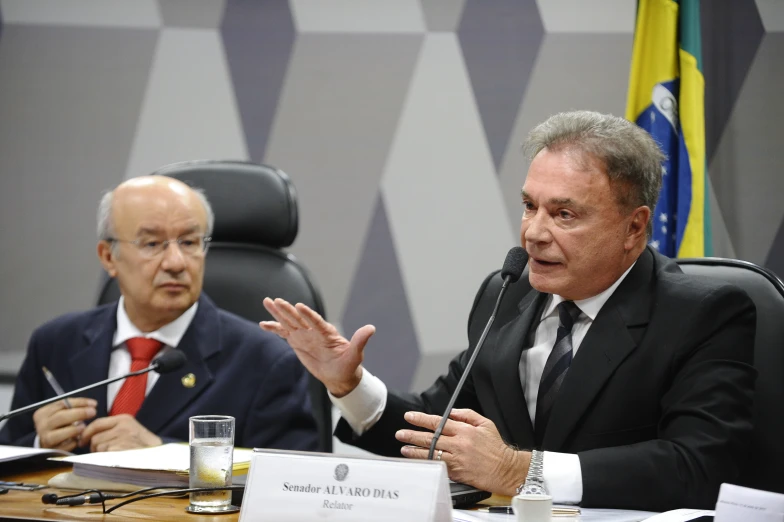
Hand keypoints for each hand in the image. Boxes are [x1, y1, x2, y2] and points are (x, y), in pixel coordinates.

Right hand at [33, 398, 96, 450]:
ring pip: (60, 433)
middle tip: (93, 412)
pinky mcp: (51, 449)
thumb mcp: (60, 413)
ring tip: (84, 427)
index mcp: (43, 413)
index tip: (93, 404)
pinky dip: (74, 442)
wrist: (47, 441)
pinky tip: (79, 438)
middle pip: (61, 417)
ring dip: (75, 429)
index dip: (80, 402)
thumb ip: (71, 408)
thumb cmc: (58, 424)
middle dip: (80, 413)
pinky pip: (65, 445)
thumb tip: (91, 405)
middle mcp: (42, 425)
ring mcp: (45, 438)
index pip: (63, 403)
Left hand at [79, 415, 161, 451]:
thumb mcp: (129, 429)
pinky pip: (103, 455)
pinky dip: (105, 459)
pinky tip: (115, 459)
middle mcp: (123, 426)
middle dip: (93, 446)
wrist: (157, 453)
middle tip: (99, 451)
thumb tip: (88, 435)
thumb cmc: (142, 443)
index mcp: (124, 419)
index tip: (82, 440)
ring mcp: (122, 438)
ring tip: (110, 455)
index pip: (97, 423)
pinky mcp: (120, 450)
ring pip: (98, 447)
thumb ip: (112, 428)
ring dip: (100, 453)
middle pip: (95, 437)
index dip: (86, 433)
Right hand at [260, 297, 375, 396]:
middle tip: (277, 300)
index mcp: (327, 333)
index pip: (316, 321)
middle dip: (288, 310)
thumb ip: (360, 341)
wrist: (340, 375)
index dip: (308, 314)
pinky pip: (284, 333)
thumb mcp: (355, 355)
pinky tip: (263, 324)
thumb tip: (371, 328)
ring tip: (267, 301)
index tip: (299, 306)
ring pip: (289, 322)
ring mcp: (304, 335)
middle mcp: (314, 331)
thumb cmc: (349, 365)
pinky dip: (274, 329)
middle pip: (299, 318)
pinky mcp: (297, 342)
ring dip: (278, 313)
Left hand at [395, 409, 529, 495]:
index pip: (437, 422)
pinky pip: (437, 466)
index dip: (421, 419)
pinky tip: (419, 461)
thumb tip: (451, 412)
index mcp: (464, 430)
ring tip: (404, 449)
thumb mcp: (485, 423)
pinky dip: (427, 463)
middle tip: (400, 433)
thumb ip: (466, 415)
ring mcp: (457, 459)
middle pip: (430, 438)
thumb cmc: (496, 447)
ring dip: (415, 451)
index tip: (409, 416)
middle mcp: (459, 444)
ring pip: (431, 453)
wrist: (505, 469)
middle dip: (412, 435)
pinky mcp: (457, 472)